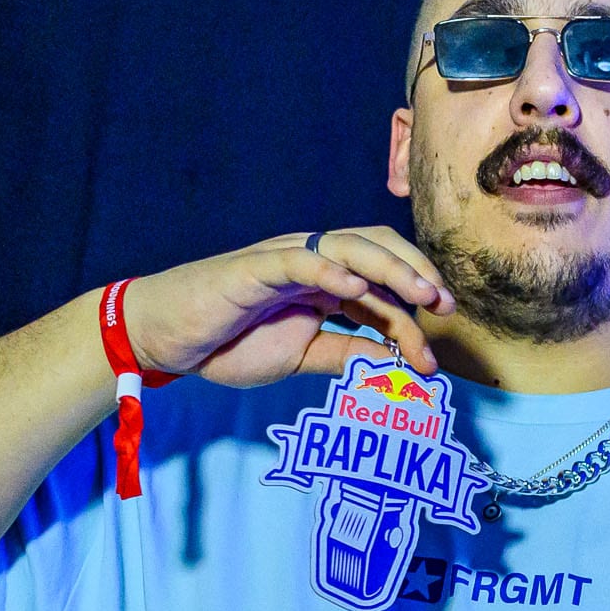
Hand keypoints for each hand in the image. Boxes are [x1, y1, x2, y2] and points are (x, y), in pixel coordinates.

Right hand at [119, 226, 454, 387]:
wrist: (165, 339)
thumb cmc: (228, 343)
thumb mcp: (301, 357)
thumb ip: (345, 353)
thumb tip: (394, 362)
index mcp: (324, 282)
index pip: (382, 286)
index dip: (413, 314)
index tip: (433, 357)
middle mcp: (312, 262)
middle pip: (377, 249)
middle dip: (417, 274)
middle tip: (444, 307)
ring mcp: (285, 259)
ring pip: (349, 247)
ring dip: (390, 268)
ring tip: (420, 294)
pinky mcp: (254, 267)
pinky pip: (300, 260)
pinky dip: (331, 270)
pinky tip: (357, 289)